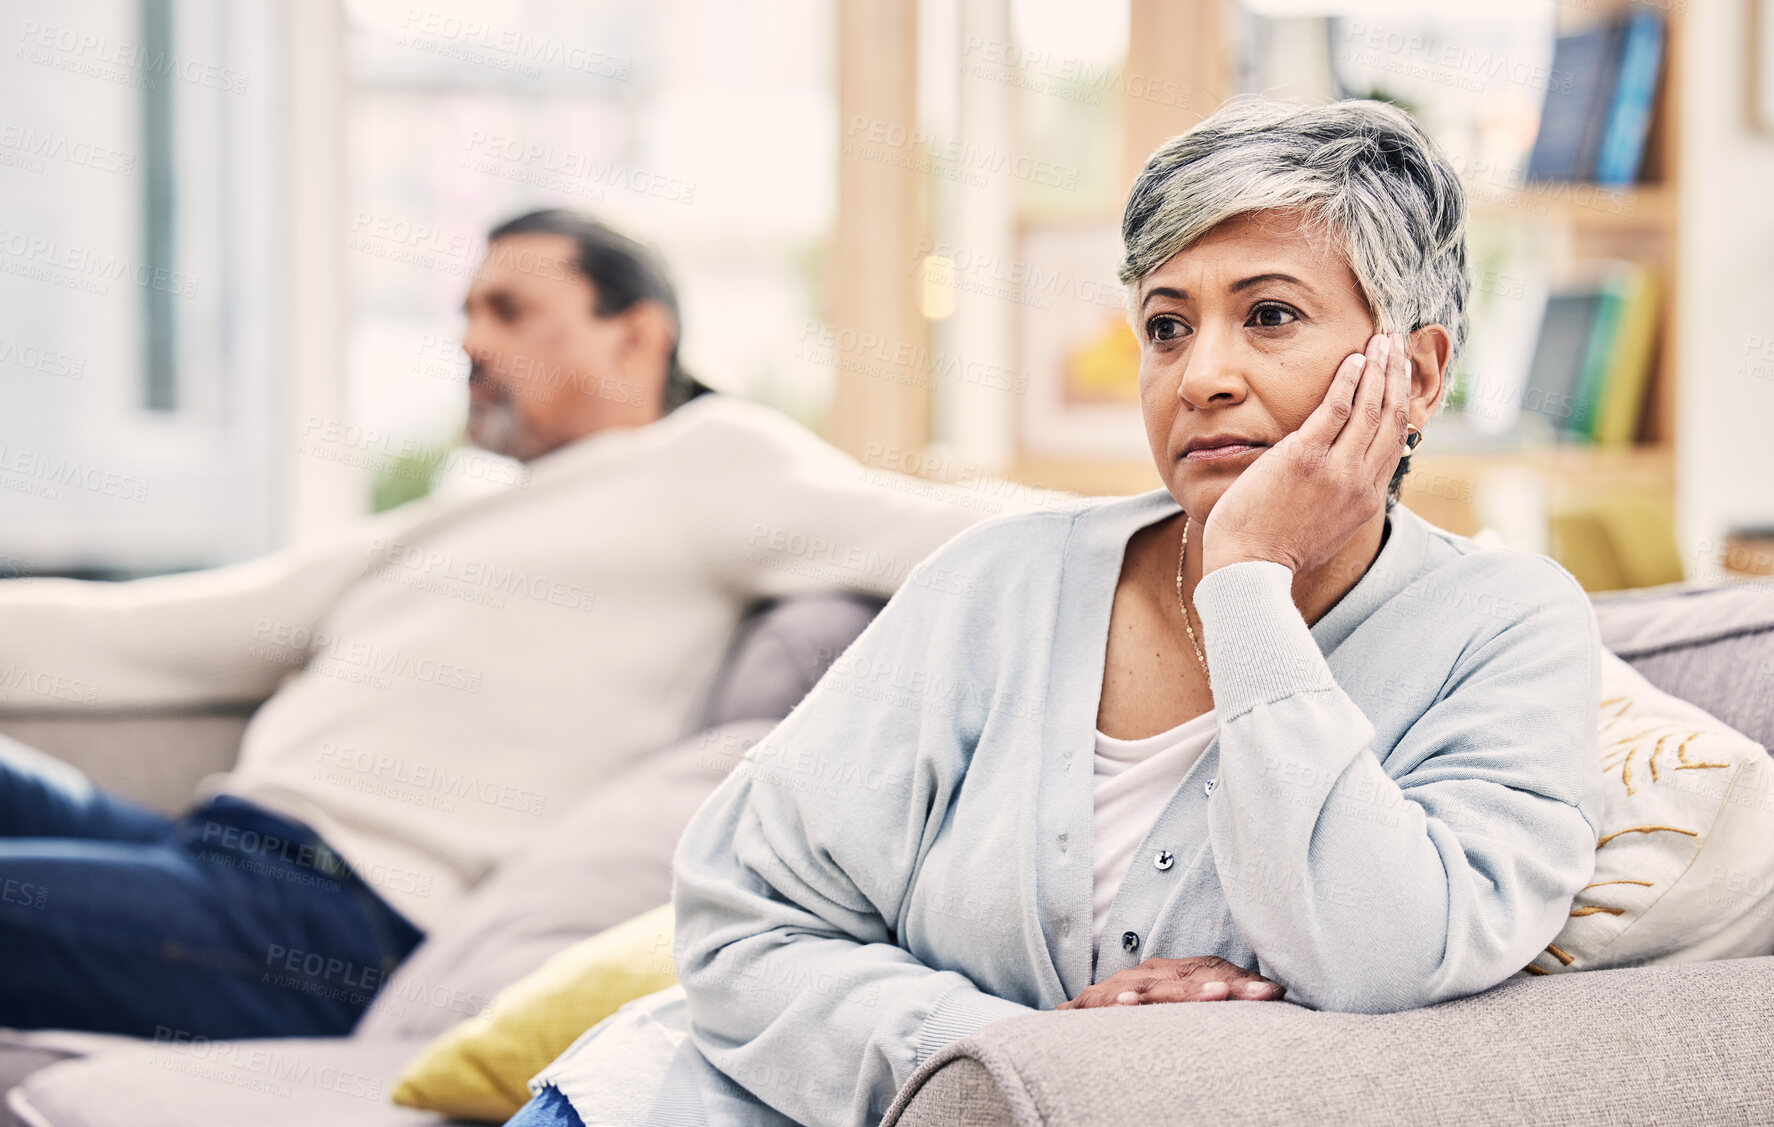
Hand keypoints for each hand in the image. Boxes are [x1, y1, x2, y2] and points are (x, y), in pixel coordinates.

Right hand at [1054, 955, 1284, 1008]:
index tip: (1276, 993)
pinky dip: (1115, 1003)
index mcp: (1171, 974)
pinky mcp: (1087, 1006)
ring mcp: (1118, 988)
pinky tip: (1131, 1007)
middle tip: (1262, 995)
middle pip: (1191, 976)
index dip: (1243, 980)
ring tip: (1218, 995)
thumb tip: (1276, 995)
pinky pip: (1102, 1003)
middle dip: (1228, 985)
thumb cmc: (1138, 1019)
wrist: (1079, 1020)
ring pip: (1155, 988)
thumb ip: (1212, 1002)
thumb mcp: (1176, 1009)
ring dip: (1184, 991)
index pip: (1211, 970)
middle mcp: (1146, 975)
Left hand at [1199, 331, 1412, 576]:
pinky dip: (1348, 380)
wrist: (1248, 568)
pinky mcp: (1304, 458)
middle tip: (1401, 346)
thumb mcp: (1324, 529)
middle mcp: (1360, 482)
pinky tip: (1353, 358)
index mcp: (1366, 500)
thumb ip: (1340, 502)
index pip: (1395, 442)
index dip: (1402, 404)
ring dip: (1380, 369)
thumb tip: (1344, 483)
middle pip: (1391, 419)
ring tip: (1384, 341)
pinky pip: (1335, 409)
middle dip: (1399, 377)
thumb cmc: (1275, 550)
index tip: (1402, 378)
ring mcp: (1335, 470)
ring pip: (1370, 408)